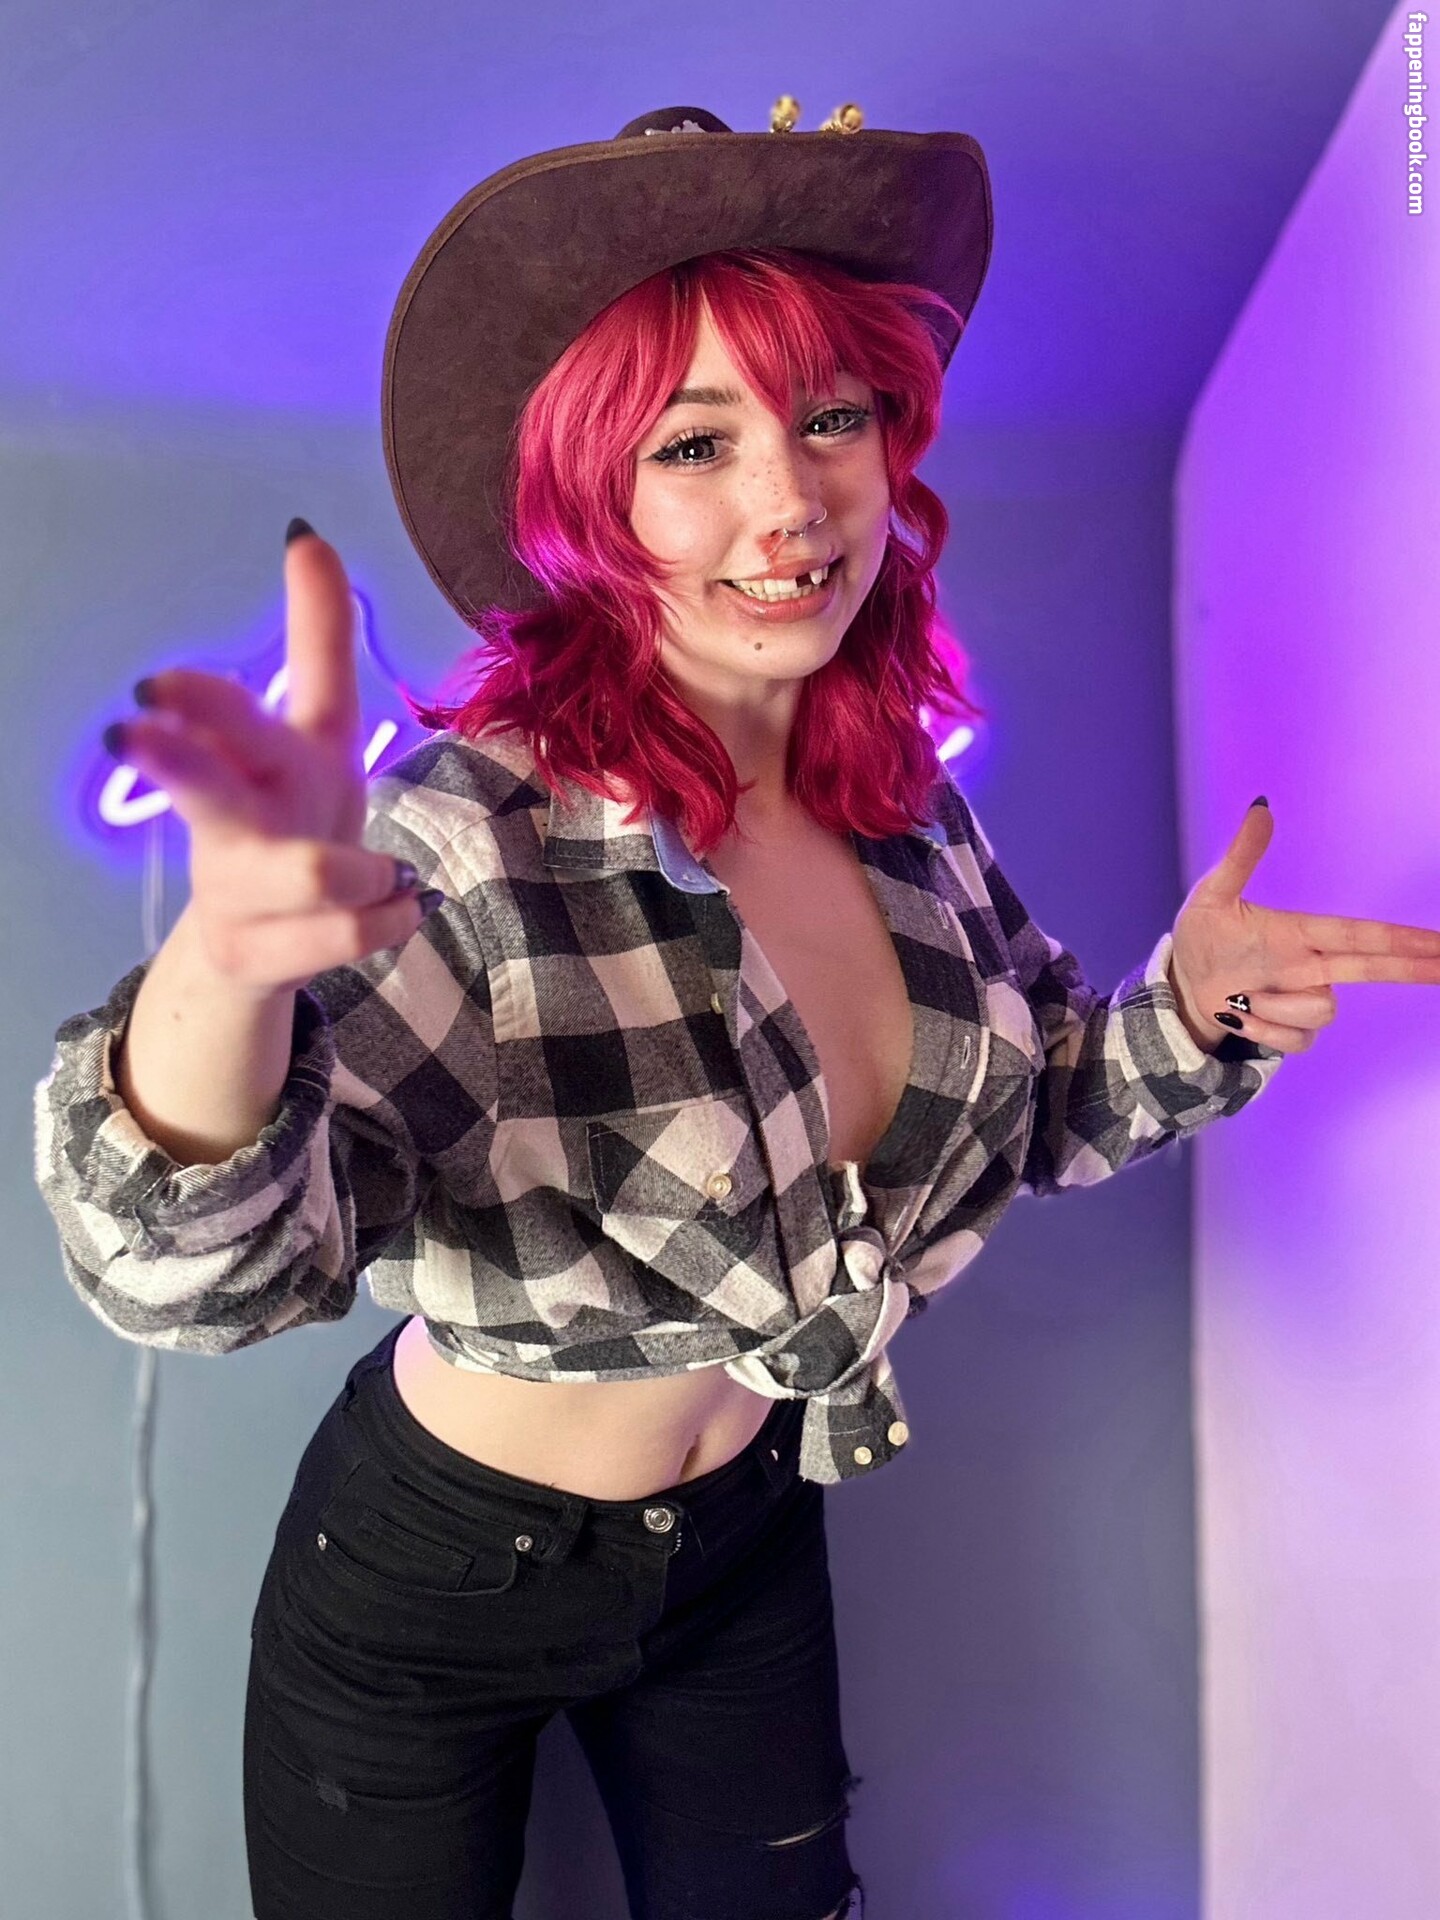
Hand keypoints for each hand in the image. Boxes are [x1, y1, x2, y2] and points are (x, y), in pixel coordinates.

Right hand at [104, 524, 435, 994]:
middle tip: (134, 736)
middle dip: (176, 763)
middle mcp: (237, 818)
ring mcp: (240, 891)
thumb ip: (317, 638)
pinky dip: (386, 921)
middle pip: (205, 788)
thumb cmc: (289, 811)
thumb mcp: (315, 726)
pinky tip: (407, 907)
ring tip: (386, 869)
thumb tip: (308, 534)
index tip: (151, 687)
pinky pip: (342, 938)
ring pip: (298, 875)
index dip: (195, 702)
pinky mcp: (263, 952)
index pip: (225, 716)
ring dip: (351, 868)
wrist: (256, 938)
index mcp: (255, 754)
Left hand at [1167, 799, 1439, 1055]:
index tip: (1438, 941)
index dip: (1401, 937)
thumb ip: (1241, 856)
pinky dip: (1263, 1030)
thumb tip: (1261, 807)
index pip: (1361, 933)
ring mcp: (1301, 998)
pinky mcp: (1289, 1029)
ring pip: (1322, 1011)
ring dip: (1276, 1007)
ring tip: (1240, 995)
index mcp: (1300, 933)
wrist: (1180, 983)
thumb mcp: (1213, 895)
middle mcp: (1311, 965)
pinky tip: (1240, 1015)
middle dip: (1412, 968)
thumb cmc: (1201, 936)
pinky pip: (1297, 1040)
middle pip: (1373, 967)